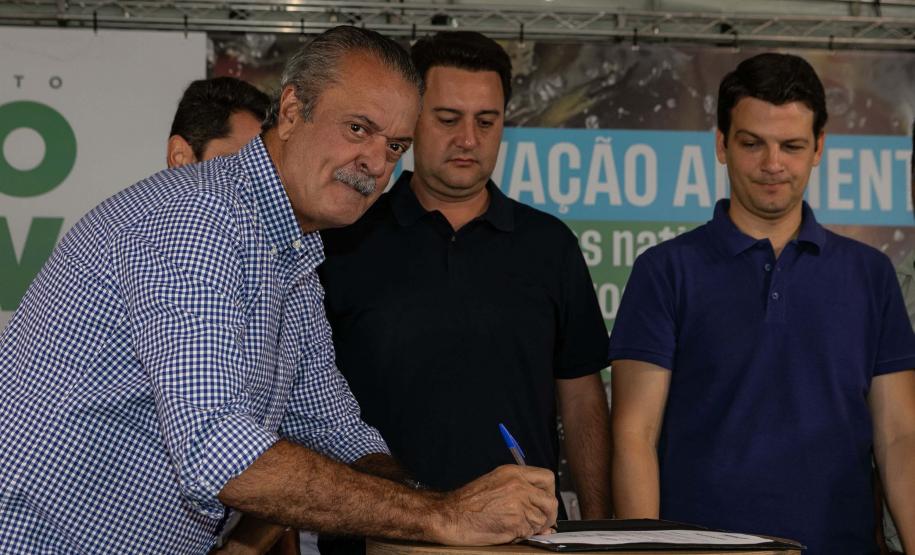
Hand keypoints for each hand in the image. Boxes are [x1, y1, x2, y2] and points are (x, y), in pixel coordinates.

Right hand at [431, 465, 557, 545]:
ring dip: (533, 528)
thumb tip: (539, 506)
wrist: (450, 516)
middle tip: (540, 522)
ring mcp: (518, 504)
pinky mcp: (515, 523)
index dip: (549, 493)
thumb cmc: (467, 503)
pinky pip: (530, 533)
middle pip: (550, 502)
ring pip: (541, 520)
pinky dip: (522, 536)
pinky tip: (508, 532)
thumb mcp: (495, 484)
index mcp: (513, 473)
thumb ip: (519, 490)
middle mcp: (519, 486)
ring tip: (516, 527)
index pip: (548, 478)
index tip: (543, 502)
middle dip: (548, 515)